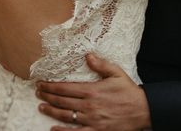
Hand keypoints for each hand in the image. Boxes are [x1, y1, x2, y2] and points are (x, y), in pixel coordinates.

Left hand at [36, 54, 150, 130]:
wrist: (143, 110)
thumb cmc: (129, 91)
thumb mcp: (116, 73)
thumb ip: (101, 65)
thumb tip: (87, 56)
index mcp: (92, 90)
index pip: (65, 88)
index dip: (51, 86)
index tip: (41, 84)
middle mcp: (89, 106)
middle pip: (62, 101)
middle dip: (47, 97)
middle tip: (38, 94)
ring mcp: (91, 120)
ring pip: (66, 116)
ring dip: (51, 111)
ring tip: (41, 107)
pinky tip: (53, 129)